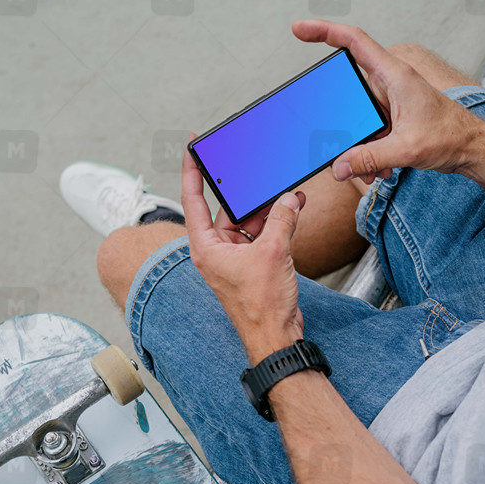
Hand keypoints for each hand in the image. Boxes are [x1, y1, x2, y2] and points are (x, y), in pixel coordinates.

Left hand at [181, 136, 304, 363]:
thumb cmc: (261, 306)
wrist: (276, 336)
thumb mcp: (273, 252)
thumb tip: (288, 199)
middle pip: (225, 208)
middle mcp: (216, 251)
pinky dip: (275, 222)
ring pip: (247, 221)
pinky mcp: (252, 264)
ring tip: (284, 192)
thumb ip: (281, 219)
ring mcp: (234, 258)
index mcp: (206, 247)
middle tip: (252, 167)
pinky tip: (292, 209)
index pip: (193, 199)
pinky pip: (261, 234)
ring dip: (266, 208)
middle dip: (243, 191)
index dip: (192, 170)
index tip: (192, 147)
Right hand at [292, 20, 479, 182]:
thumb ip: (369, 158)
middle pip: (349, 94)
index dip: (324, 31)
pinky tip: (380, 170)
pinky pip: (370, 134)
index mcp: (394, 74)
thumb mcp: (406, 149)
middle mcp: (390, 83)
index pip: (353, 42)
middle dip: (343, 126)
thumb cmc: (450, 136)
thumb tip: (340, 166)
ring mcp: (391, 102)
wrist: (472, 149)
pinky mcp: (394, 120)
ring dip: (359, 146)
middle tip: (339, 147)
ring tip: (371, 169)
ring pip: (359, 121)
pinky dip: (370, 153)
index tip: (300, 30)